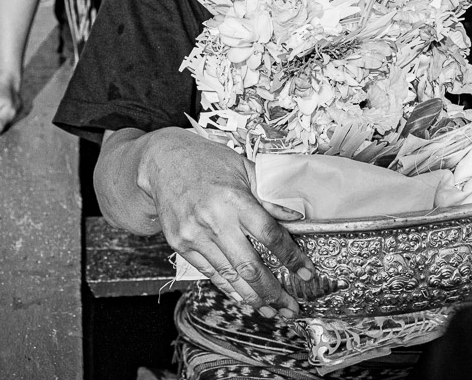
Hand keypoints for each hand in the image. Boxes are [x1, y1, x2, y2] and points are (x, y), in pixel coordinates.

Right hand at [138, 128, 326, 316]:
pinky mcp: (181, 245)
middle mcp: (214, 220)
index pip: (270, 235)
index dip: (292, 258)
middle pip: (250, 266)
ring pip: (230, 276)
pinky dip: (230, 289)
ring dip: (254, 298)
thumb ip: (270, 195)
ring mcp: (194, 235)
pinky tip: (246, 299)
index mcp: (234, 199)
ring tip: (273, 310)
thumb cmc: (208, 161)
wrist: (164, 161)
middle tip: (292, 307)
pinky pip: (210, 273)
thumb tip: (297, 218)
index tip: (307, 273)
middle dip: (274, 291)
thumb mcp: (244, 168)